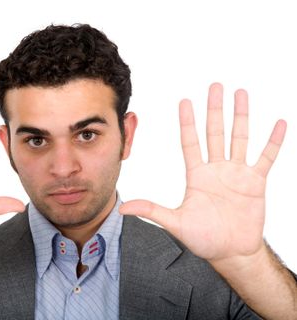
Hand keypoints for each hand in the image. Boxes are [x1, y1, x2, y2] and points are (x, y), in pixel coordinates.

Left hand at [120, 83, 286, 261]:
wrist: (230, 252)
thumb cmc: (203, 239)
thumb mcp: (175, 223)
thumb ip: (152, 211)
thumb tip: (122, 208)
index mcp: (197, 175)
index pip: (191, 141)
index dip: (188, 122)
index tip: (185, 101)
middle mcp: (217, 169)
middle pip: (215, 132)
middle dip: (215, 109)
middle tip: (216, 86)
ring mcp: (237, 173)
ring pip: (240, 138)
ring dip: (241, 116)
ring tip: (241, 94)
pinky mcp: (256, 182)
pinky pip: (266, 157)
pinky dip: (273, 141)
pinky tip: (280, 123)